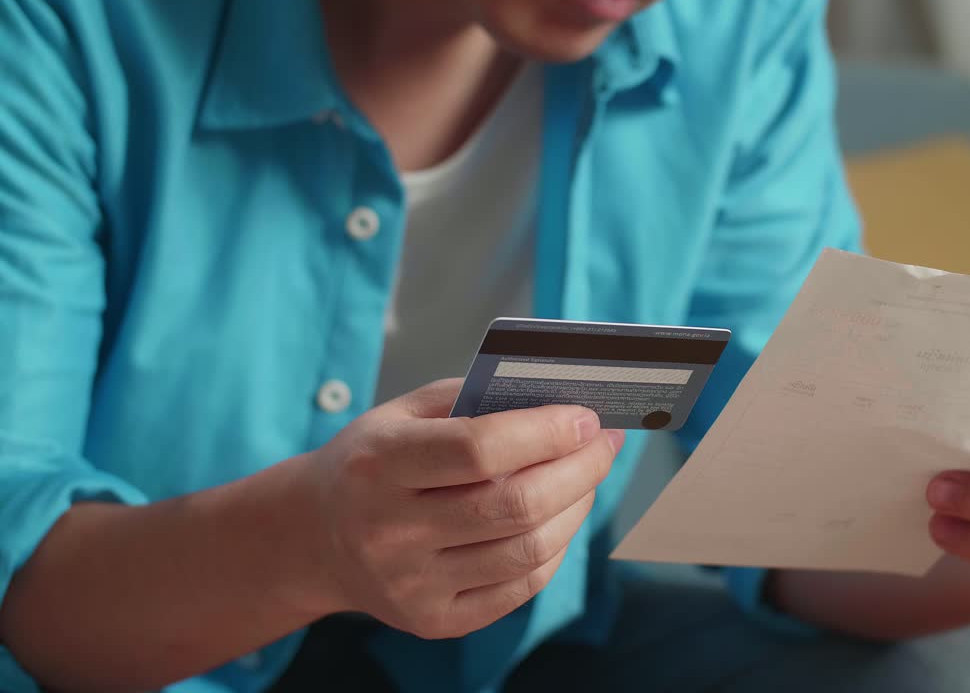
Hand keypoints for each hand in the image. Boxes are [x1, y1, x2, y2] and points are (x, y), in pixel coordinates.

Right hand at [301, 378, 623, 638]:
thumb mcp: (403, 413)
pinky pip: (520, 587)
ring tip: (586, 478)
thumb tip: (558, 402)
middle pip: (514, 504)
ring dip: (576, 507)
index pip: (478, 449)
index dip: (545, 432)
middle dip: (579, 470)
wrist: (317, 538)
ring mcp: (411, 584)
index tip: (585, 418)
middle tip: (603, 446)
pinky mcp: (433, 620)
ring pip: (527, 550)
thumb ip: (473, 399)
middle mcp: (389, 530)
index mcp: (378, 465)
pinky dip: (555, 548)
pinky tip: (560, 518)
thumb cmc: (374, 462)